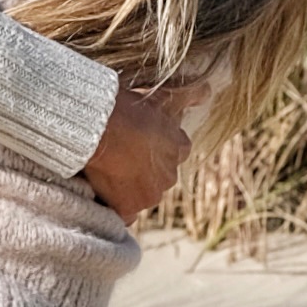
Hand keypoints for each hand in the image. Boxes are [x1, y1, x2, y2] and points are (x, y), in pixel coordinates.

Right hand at [81, 79, 205, 222]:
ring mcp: (150, 195)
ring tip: (109, 170)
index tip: (138, 139)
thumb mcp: (165, 94)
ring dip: (130, 188)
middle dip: (144, 169)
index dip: (155, 145)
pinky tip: (105, 192)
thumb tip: (209, 91)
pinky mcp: (129, 209)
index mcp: (179, 149)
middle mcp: (170, 176)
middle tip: (120, 154)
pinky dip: (117, 206)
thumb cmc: (129, 109)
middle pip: (158, 176)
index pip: (175, 151)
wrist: (97, 128)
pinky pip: (127, 215)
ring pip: (143, 195)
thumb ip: (191, 94)